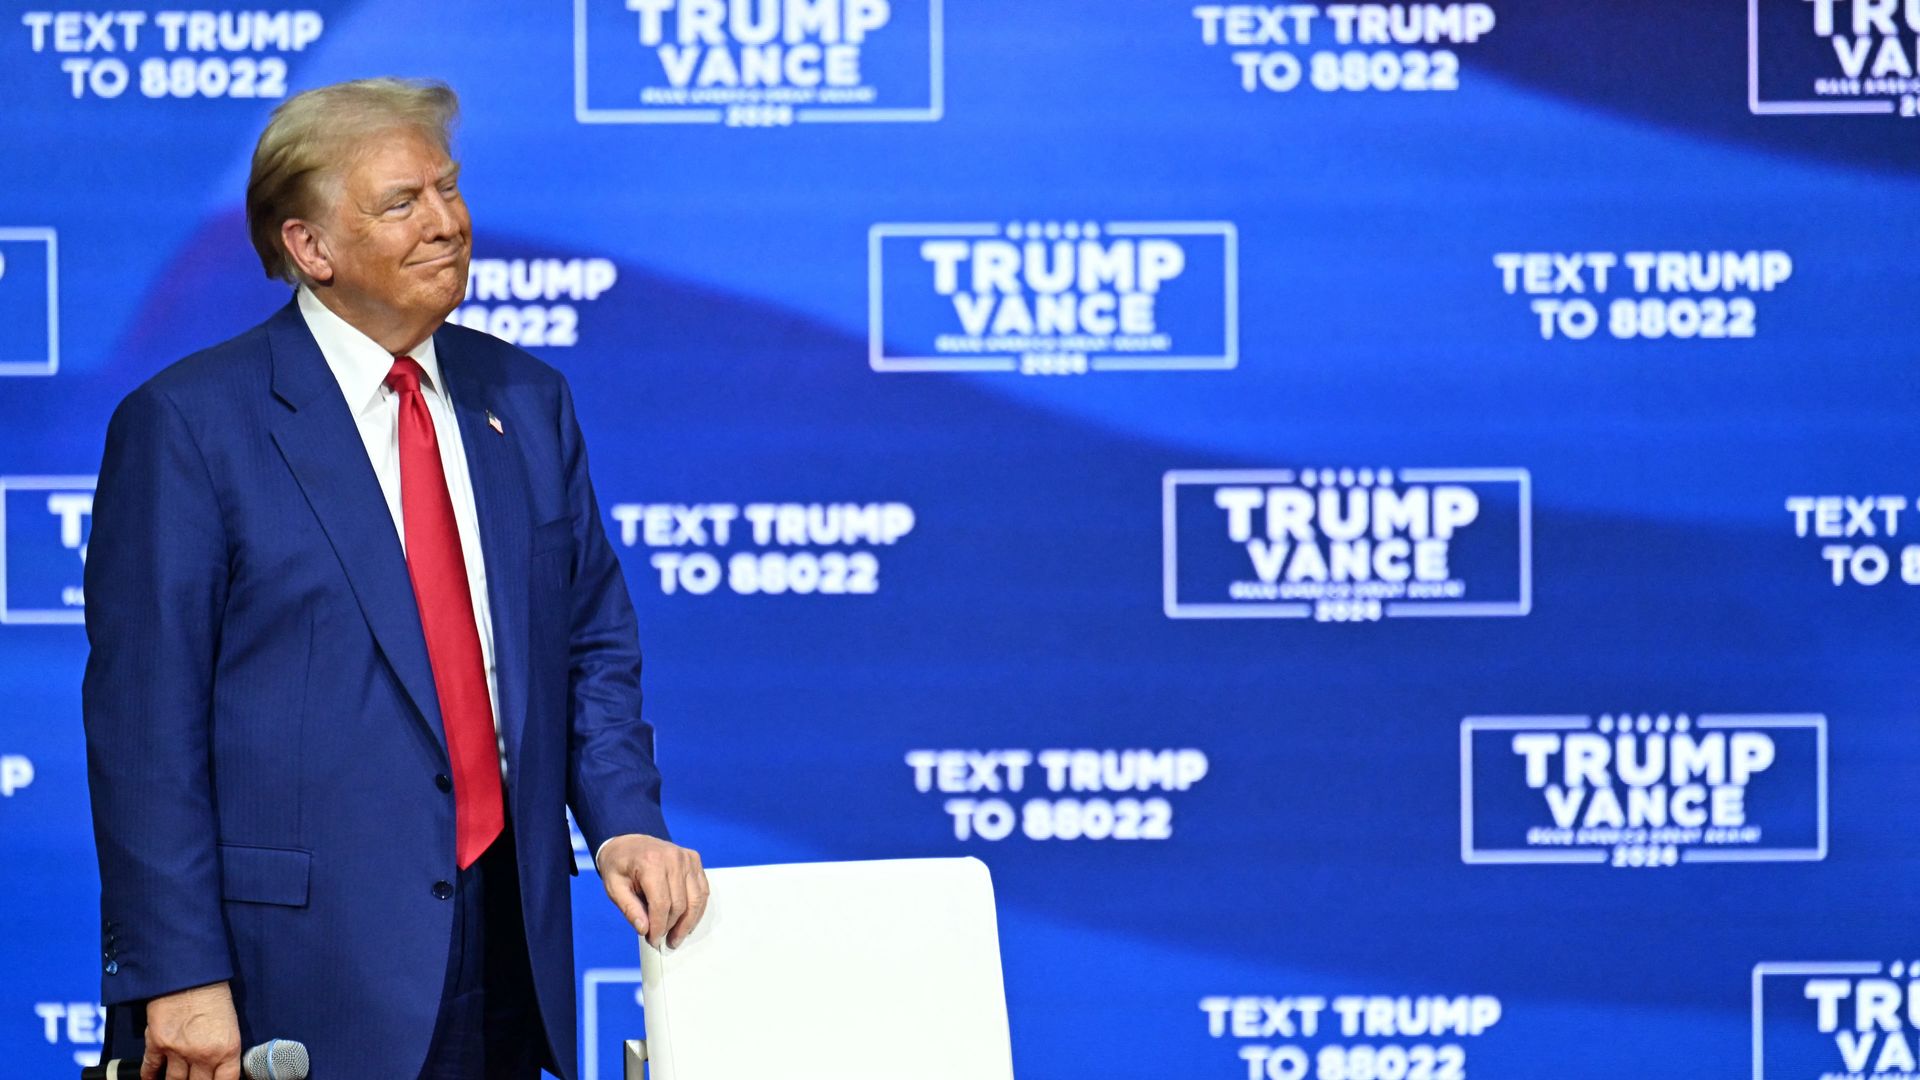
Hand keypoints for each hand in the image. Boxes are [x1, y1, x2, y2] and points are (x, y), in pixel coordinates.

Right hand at [142, 980, 240, 1079]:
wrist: (190, 972)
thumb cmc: (214, 992)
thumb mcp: (231, 1022)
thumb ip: (224, 1048)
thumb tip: (220, 1066)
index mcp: (227, 1049)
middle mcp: (203, 1055)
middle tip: (196, 1078)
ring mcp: (178, 1052)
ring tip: (179, 1079)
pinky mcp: (157, 1044)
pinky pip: (150, 1068)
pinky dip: (149, 1077)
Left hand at [596, 833, 708, 948]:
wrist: (629, 843)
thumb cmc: (620, 865)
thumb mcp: (614, 887)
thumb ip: (629, 909)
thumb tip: (644, 929)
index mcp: (651, 862)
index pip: (661, 903)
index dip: (658, 927)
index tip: (653, 940)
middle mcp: (673, 858)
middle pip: (680, 904)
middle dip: (671, 927)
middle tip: (662, 939)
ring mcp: (687, 858)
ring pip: (696, 899)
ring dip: (688, 922)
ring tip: (677, 937)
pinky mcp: (694, 860)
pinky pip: (702, 890)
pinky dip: (697, 909)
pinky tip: (687, 921)